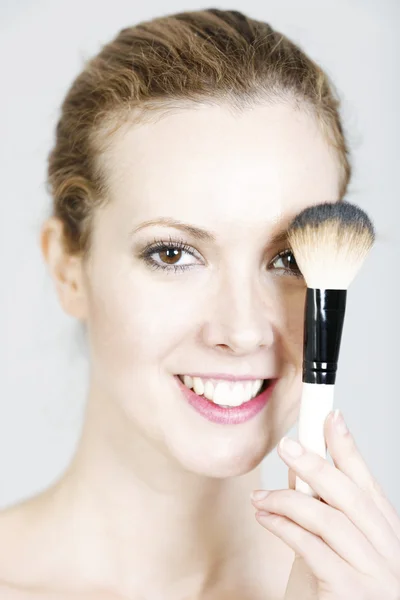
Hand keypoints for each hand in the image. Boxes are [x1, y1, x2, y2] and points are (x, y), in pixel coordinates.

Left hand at [250, 410, 399, 598]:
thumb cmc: (330, 592)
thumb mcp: (328, 545)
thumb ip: (320, 509)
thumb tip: (300, 468)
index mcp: (387, 537)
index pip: (368, 484)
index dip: (348, 448)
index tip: (330, 417)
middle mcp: (389, 554)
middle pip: (352, 497)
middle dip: (316, 465)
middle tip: (287, 446)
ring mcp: (375, 576)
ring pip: (330, 520)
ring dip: (288, 501)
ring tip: (260, 496)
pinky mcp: (351, 593)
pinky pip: (312, 548)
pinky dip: (284, 528)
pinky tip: (265, 518)